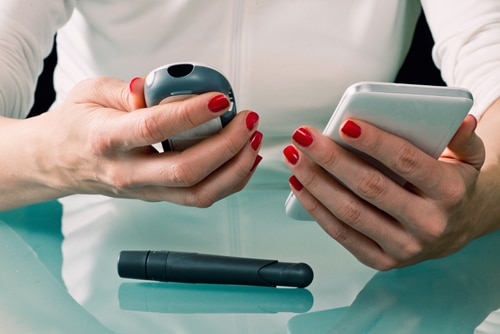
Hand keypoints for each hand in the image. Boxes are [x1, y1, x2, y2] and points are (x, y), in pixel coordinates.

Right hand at [1, 76, 261, 209]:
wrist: (57, 163)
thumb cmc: (74, 127)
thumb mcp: (90, 93)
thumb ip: (126, 90)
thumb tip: (160, 89)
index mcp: (107, 140)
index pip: (155, 128)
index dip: (192, 113)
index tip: (220, 98)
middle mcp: (128, 172)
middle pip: (186, 170)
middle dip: (227, 145)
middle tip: (247, 120)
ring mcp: (145, 191)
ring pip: (199, 193)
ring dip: (235, 168)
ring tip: (252, 140)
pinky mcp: (158, 197)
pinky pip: (200, 198)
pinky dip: (229, 182)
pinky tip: (243, 160)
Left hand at [283, 115, 484, 269]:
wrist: (456, 229)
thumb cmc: (453, 185)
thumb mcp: (469, 158)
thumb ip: (464, 138)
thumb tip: (460, 119)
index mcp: (449, 192)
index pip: (406, 162)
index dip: (374, 143)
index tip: (344, 124)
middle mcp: (427, 224)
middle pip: (369, 187)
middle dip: (331, 159)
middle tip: (304, 136)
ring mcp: (403, 247)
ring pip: (349, 212)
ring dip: (315, 182)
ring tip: (294, 157)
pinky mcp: (381, 260)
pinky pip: (341, 234)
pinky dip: (316, 208)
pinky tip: (299, 185)